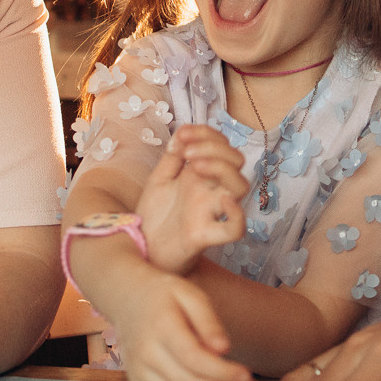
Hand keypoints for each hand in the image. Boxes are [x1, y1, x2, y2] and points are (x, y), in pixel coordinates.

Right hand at [112, 269, 256, 380]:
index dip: (224, 373)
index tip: (248, 375)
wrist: (127, 299)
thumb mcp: (190, 294)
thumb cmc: (165, 295)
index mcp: (161, 328)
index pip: (194, 360)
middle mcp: (146, 355)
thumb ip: (208, 320)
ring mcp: (138, 374)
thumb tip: (224, 349)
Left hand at [135, 125, 247, 273]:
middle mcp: (210, 191)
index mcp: (201, 175)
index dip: (207, 133)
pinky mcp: (205, 235)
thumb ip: (172, 156)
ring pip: (240, 187)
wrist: (140, 247)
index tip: (182, 134)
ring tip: (195, 166)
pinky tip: (221, 200)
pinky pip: (235, 229)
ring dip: (222, 169)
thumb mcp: (159, 178)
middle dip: (215, 148)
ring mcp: (211, 212)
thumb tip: (181, 135)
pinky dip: (236, 215)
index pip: (220, 145)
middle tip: (187, 153)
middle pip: (236, 161)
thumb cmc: (153, 215)